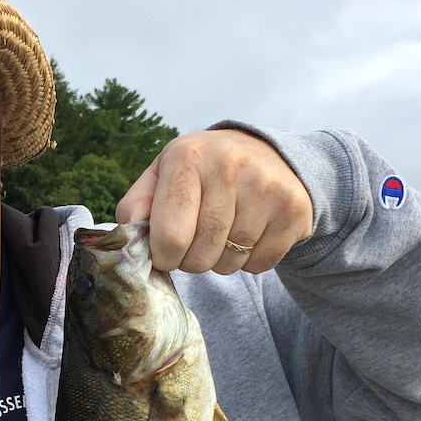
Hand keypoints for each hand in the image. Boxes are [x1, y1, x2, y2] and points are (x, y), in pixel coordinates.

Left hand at [115, 129, 313, 273]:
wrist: (266, 154)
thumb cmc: (200, 172)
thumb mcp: (162, 175)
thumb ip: (136, 206)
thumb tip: (126, 239)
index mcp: (188, 158)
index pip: (169, 236)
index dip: (163, 256)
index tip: (166, 250)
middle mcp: (230, 168)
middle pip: (198, 257)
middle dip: (191, 261)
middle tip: (197, 240)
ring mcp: (267, 188)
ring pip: (229, 265)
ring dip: (220, 261)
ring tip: (223, 233)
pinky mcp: (294, 210)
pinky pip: (259, 266)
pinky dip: (249, 262)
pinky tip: (249, 234)